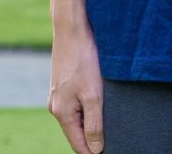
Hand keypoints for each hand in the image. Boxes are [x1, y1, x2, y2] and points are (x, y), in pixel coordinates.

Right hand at [49, 23, 104, 153]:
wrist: (71, 30)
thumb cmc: (83, 60)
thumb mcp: (93, 95)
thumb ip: (94, 124)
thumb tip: (95, 149)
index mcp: (62, 113)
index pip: (78, 145)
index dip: (94, 151)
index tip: (111, 149)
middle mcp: (56, 106)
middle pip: (77, 132)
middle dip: (93, 136)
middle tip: (115, 134)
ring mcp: (58, 95)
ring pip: (77, 118)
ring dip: (91, 120)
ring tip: (109, 116)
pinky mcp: (63, 84)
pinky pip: (76, 104)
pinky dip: (88, 107)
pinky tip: (100, 99)